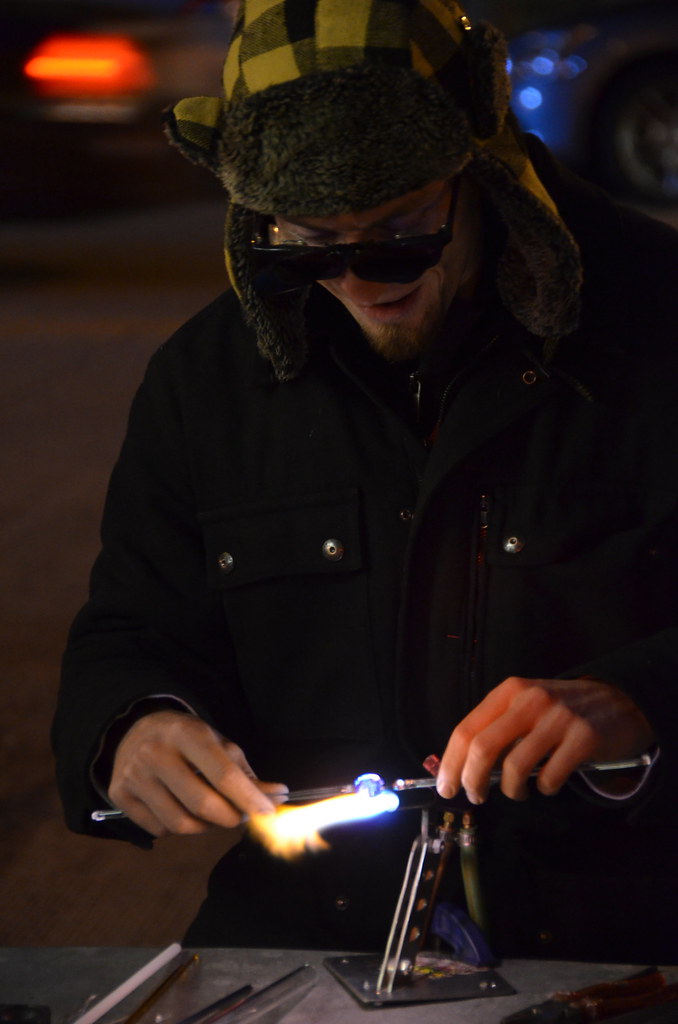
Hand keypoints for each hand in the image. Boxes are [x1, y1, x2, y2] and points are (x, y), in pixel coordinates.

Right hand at [108, 710, 287, 835]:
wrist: (133, 730)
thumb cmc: (186, 739)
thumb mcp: (217, 743)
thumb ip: (245, 773)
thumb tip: (277, 797)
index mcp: (186, 733)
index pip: (222, 774)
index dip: (248, 798)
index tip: (268, 812)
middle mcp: (156, 752)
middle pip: (202, 804)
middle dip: (231, 817)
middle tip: (241, 815)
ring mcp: (134, 775)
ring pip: (180, 824)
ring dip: (206, 827)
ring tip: (212, 813)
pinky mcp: (120, 795)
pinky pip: (160, 829)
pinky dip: (179, 827)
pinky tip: (181, 808)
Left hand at [436, 676, 654, 803]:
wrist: (621, 700)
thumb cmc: (564, 710)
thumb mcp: (527, 705)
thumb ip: (499, 728)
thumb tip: (463, 767)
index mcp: (509, 691)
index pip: (466, 729)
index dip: (451, 763)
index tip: (446, 787)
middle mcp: (530, 700)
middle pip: (483, 748)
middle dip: (471, 781)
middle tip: (475, 797)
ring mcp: (558, 717)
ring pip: (515, 767)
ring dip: (511, 790)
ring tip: (518, 791)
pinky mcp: (584, 737)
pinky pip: (550, 778)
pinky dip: (544, 788)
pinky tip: (548, 783)